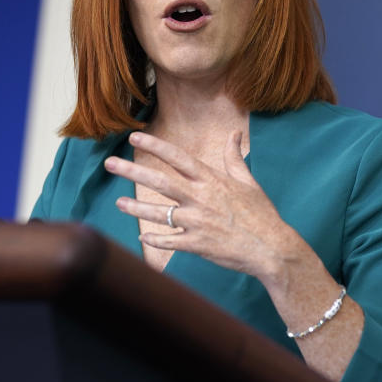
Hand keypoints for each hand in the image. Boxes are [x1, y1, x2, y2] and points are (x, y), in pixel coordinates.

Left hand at [104, 130, 302, 281]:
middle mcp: (201, 198)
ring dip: (136, 207)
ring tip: (119, 203)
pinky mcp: (197, 244)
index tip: (134, 137)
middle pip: (160, 181)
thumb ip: (234, 158)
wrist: (272, 248)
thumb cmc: (261, 214)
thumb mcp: (249, 182)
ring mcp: (198, 222)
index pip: (178, 158)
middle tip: (110, 164)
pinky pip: (169, 241)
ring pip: (159, 213)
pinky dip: (154, 239)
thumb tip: (235, 134)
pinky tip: (141, 236)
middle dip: (132, 171)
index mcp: (212, 180)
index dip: (155, 146)